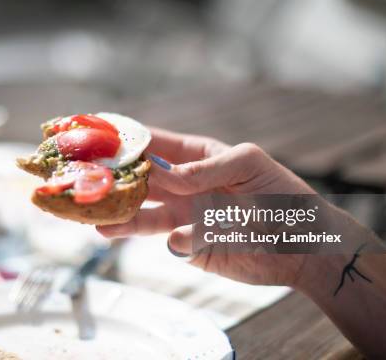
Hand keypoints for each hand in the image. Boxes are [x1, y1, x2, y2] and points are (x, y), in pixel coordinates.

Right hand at [97, 127, 337, 287]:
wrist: (304, 249)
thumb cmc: (283, 196)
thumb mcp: (250, 166)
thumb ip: (206, 168)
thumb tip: (164, 174)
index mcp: (199, 156)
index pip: (155, 143)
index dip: (125, 139)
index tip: (93, 135)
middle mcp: (186, 183)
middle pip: (140, 177)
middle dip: (112, 176)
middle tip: (81, 177)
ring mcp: (185, 214)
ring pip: (141, 209)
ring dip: (117, 209)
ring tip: (92, 213)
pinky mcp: (189, 244)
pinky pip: (159, 237)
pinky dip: (138, 234)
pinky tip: (123, 233)